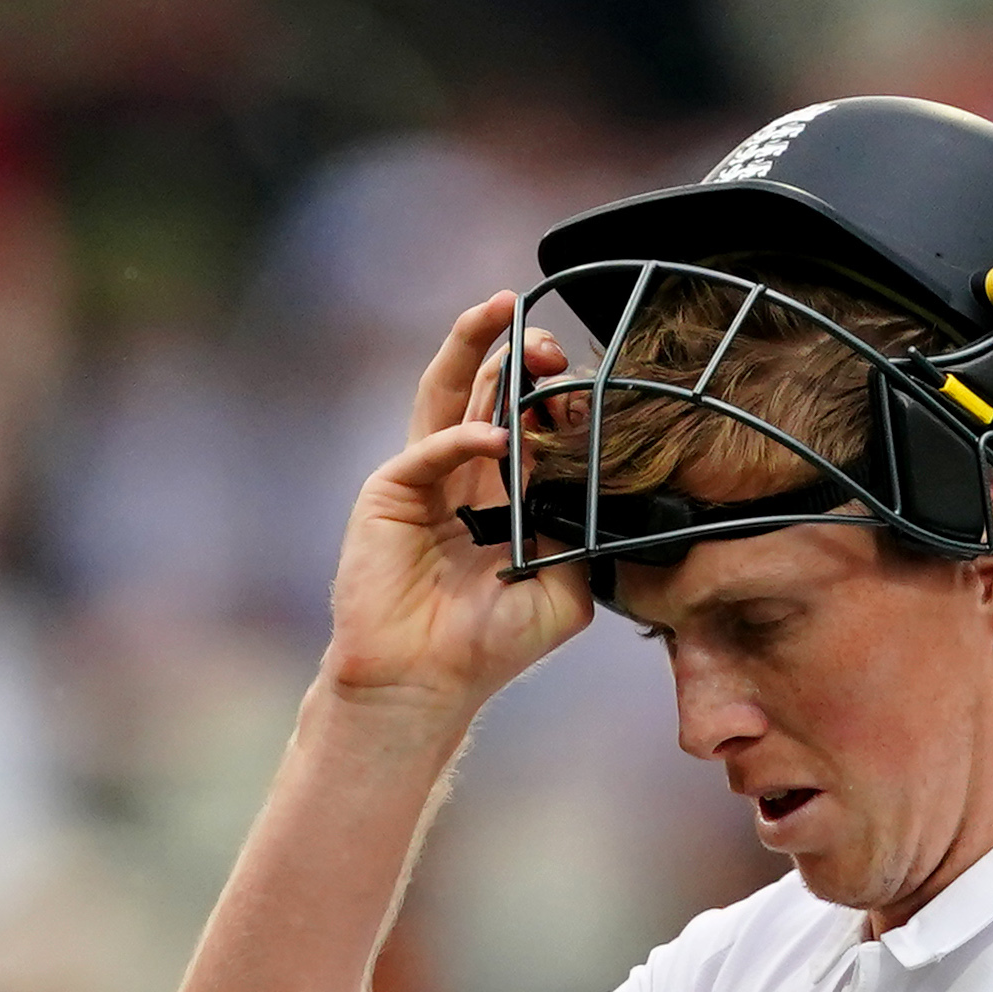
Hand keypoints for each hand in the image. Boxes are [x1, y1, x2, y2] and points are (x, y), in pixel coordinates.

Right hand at [319, 293, 593, 716]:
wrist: (425, 682)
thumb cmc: (488, 644)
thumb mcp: (565, 594)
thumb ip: (581, 538)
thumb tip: (602, 491)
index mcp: (502, 493)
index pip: (528, 422)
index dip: (552, 397)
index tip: (582, 383)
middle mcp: (463, 474)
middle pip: (489, 392)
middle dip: (518, 357)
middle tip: (547, 338)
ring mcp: (425, 478)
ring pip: (447, 393)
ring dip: (473, 347)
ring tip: (499, 308)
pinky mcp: (390, 492)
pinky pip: (428, 448)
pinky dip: (463, 437)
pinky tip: (496, 439)